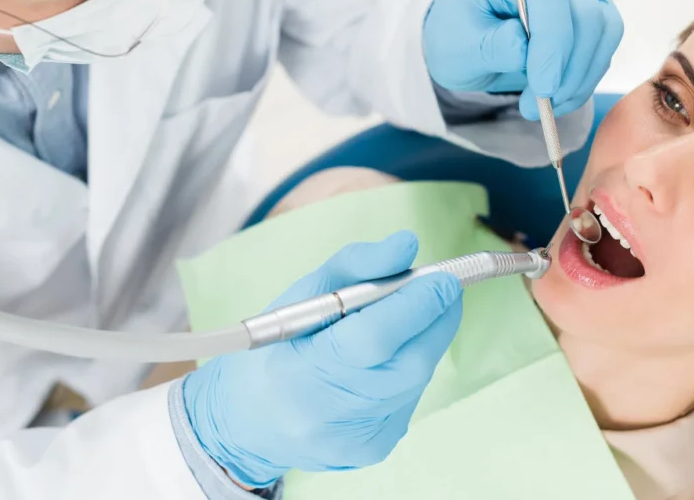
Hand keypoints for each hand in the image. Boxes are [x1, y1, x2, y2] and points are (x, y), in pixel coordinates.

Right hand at [181, 232, 463, 487]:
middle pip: (410, 363)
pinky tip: (388, 359)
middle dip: (436, 319)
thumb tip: (407, 245)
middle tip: (442, 290)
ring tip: (408, 318)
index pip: (375, 337)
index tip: (444, 278)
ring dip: (423, 341)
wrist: (250, 422)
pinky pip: (410, 398)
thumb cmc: (275, 349)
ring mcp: (356, 438)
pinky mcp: (375, 448)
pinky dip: (409, 369)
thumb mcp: (302, 294)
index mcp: (300, 370)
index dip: (418, 304)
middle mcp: (330, 413)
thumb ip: (356, 264)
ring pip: (417, 379)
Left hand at [424, 0, 623, 119]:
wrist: (469, 34)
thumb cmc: (458, 35)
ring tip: (547, 105)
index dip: (552, 40)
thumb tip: (524, 49)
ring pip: (604, 26)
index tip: (543, 87)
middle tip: (541, 105)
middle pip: (585, 8)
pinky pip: (605, 40)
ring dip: (582, 75)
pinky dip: (586, 75)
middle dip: (569, 67)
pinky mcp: (592, 0)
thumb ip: (491, 46)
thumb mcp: (458, 49)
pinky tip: (559, 95)